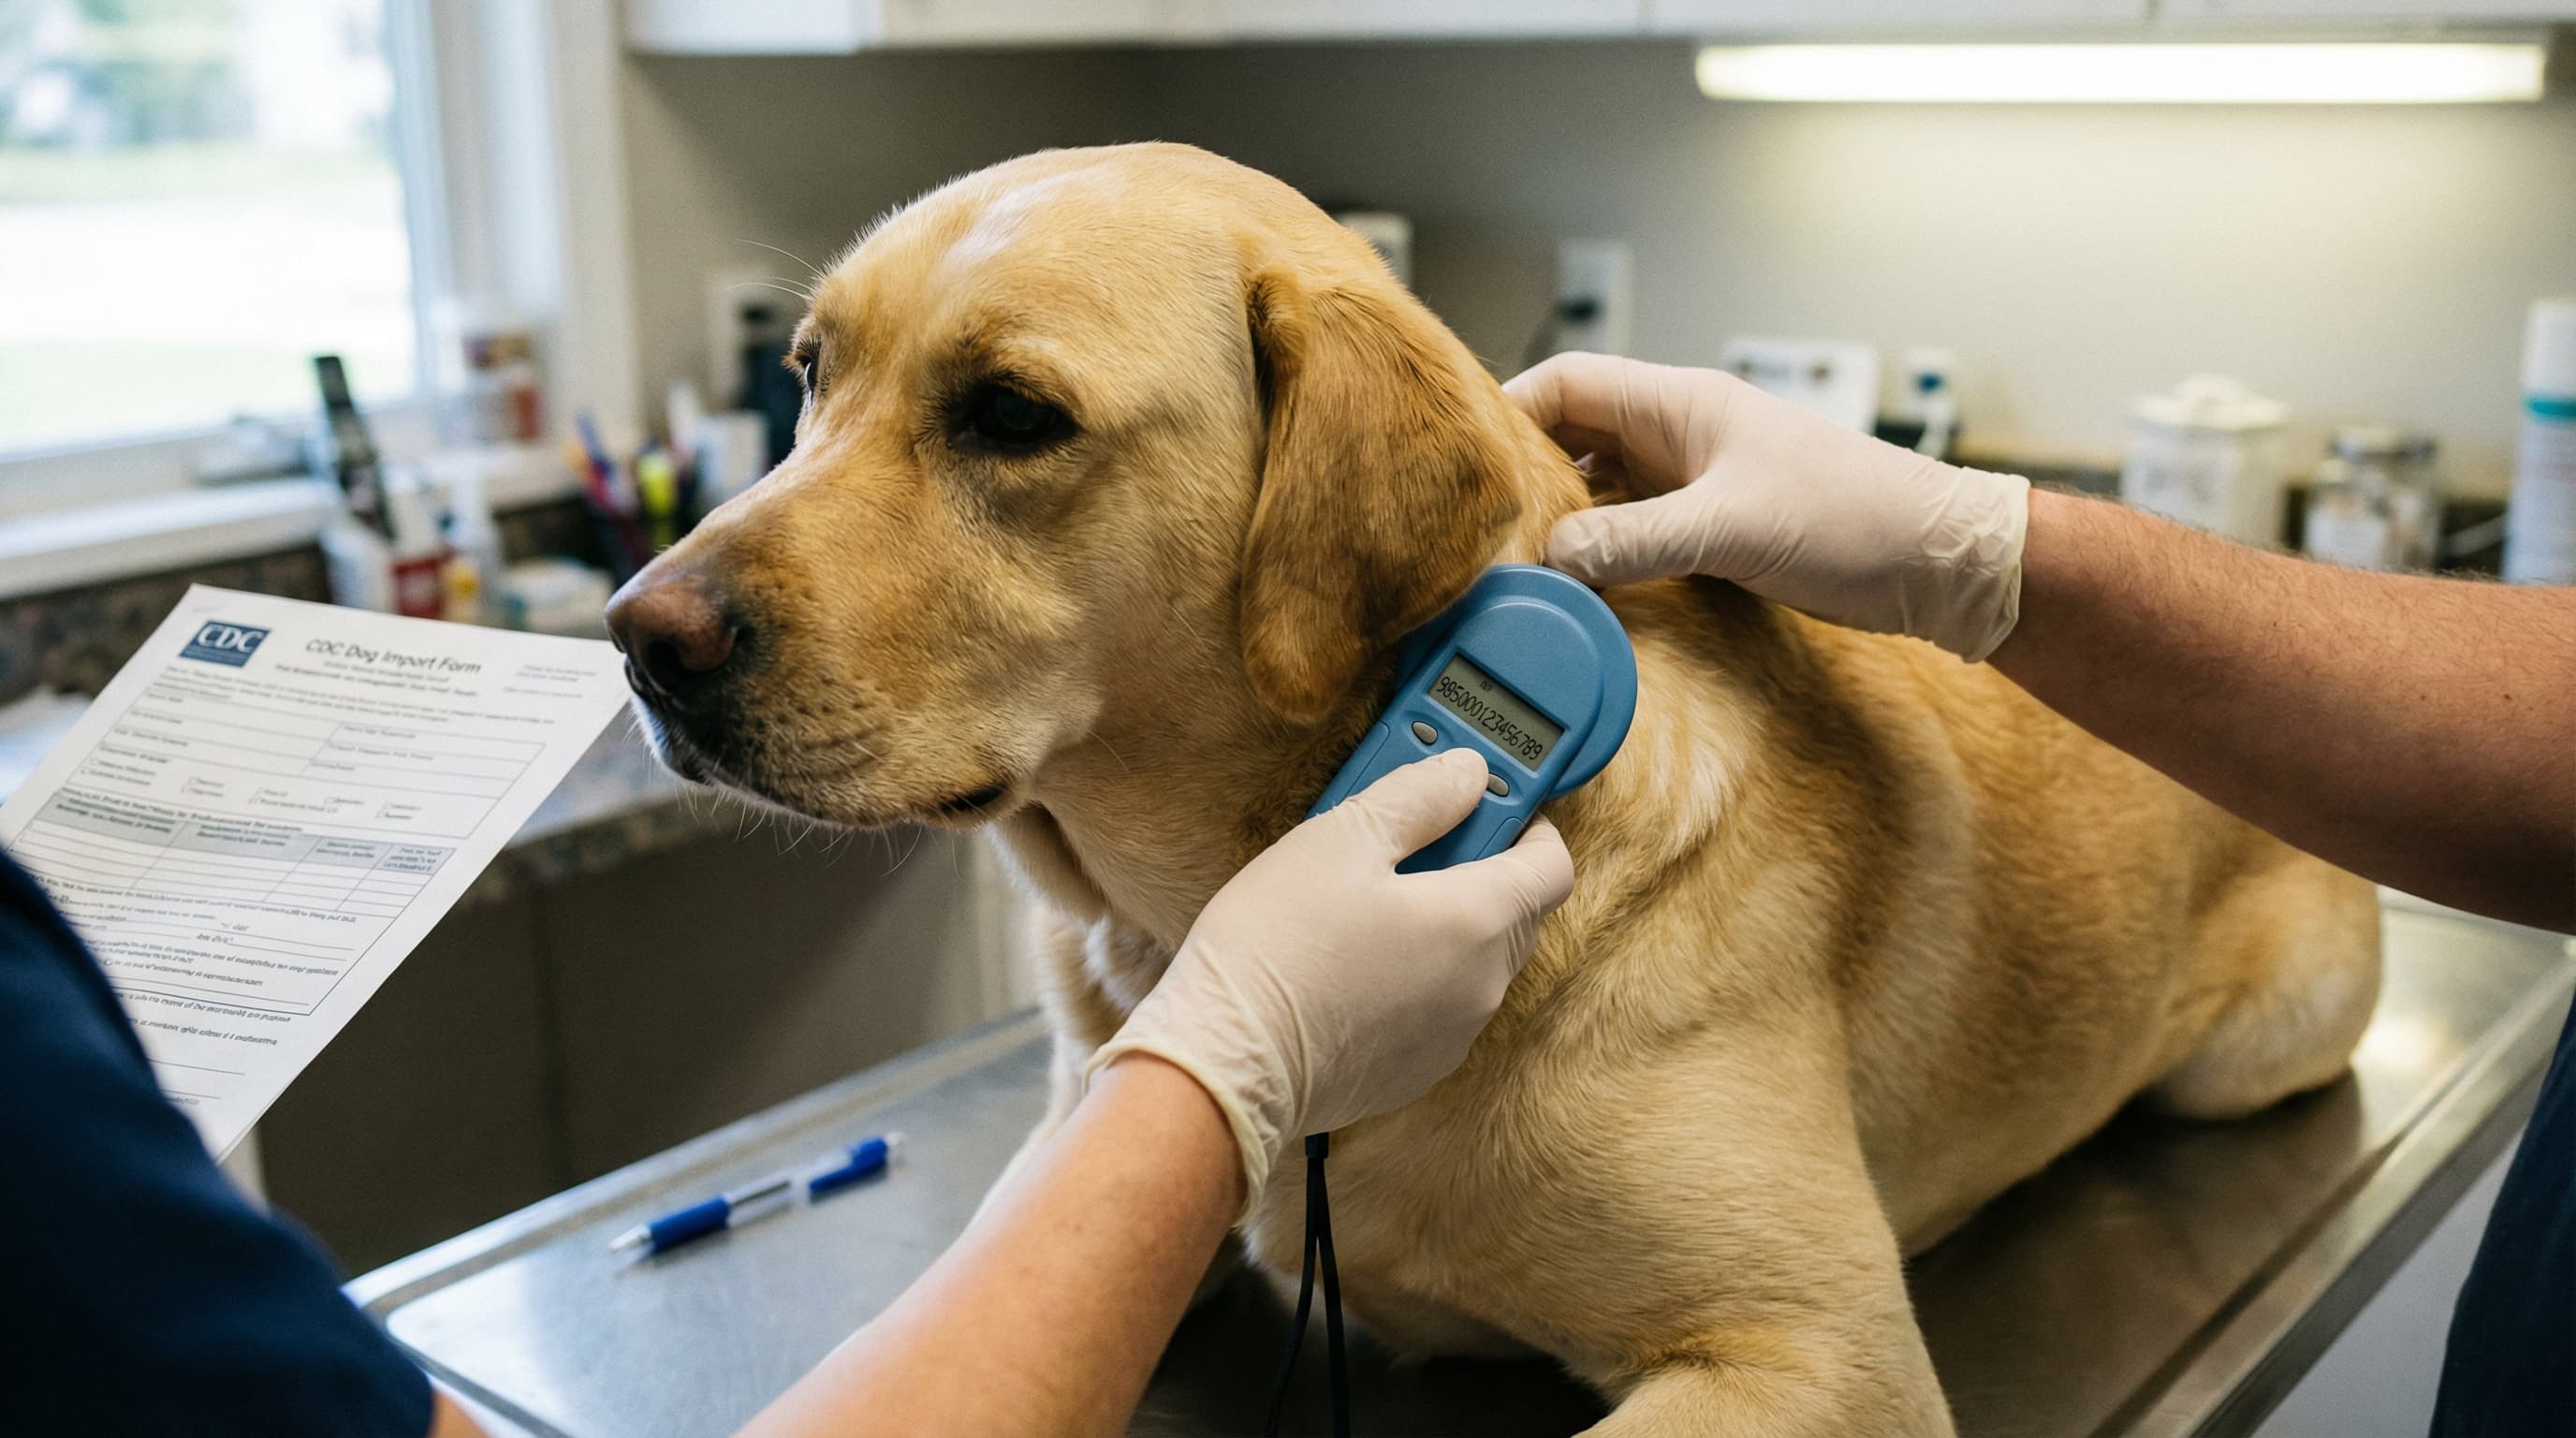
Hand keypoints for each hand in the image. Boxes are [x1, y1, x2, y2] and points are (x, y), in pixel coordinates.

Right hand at [1088, 751, 1574, 1202]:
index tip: (1483, 803)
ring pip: (1477, 961)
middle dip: (1482, 868)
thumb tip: (1468, 773)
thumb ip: (1419, 796)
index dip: (1527, 824)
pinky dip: (1418, 975)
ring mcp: (1452, 1036)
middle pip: (1517, 913)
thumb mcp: (1341, 838)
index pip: (1552, 866)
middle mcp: (1482, 986)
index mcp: (1478, 922)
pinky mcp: (1415, 1070)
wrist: (1224, 1064)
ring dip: (1447, 923)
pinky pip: (1439, 1006)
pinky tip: (1353, 960)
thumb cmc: (1277, 945)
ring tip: (1370, 900)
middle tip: (1413, 840)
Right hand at [1507, 352, 2031, 661]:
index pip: (1566, 383)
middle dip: (1521, 475)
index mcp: (1680, 404)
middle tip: (1473, 528)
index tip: (1462, 462)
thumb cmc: (1855, 520)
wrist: (1940, 562)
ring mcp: (1695, 481)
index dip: (1506, 411)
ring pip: (1598, 489)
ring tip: (1512, 565)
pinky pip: (1632, 531)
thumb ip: (1633, 541)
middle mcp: (1679, 435)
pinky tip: (1576, 590)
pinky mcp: (1712, 527)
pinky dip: (1598, 554)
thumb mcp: (1730, 529)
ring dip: (1559, 522)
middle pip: (1570, 437)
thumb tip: (1547, 560)